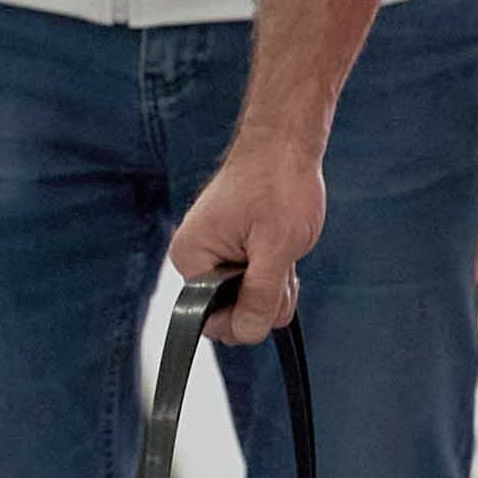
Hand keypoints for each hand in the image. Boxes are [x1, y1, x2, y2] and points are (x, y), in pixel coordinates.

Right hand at [167, 132, 331, 344]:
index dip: (246, 316)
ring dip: (276, 284)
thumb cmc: (277, 182)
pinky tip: (282, 247)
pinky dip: (275, 273)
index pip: (210, 321)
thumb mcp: (276, 248)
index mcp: (191, 258)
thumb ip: (260, 296)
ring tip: (283, 247)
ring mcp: (216, 255)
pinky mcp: (234, 251)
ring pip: (249, 301)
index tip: (270, 286)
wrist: (286, 144)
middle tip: (281, 261)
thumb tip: (246, 332)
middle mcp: (196, 260)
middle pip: (231, 314)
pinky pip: (255, 283)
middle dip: (265, 298)